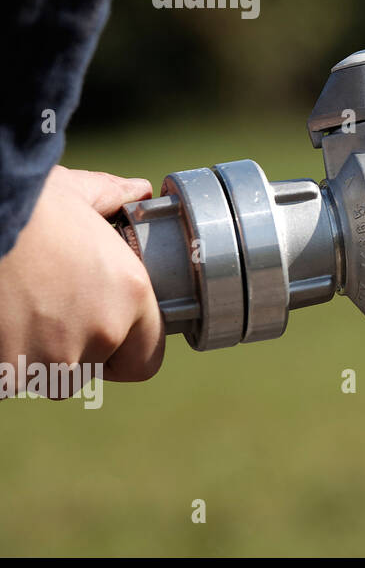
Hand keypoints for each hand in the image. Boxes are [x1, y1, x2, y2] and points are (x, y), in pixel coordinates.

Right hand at [0, 166, 163, 384]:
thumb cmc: (26, 202)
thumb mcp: (77, 191)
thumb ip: (114, 198)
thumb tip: (136, 190)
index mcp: (131, 295)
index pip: (146, 359)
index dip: (126, 349)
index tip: (105, 331)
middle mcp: (100, 334)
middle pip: (92, 368)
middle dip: (75, 348)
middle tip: (50, 310)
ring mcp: (51, 359)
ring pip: (49, 377)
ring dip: (38, 357)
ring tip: (20, 311)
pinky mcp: (6, 373)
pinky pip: (9, 377)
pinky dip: (4, 359)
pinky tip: (0, 323)